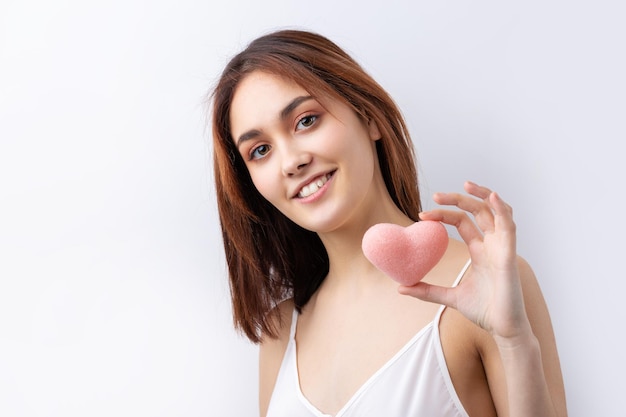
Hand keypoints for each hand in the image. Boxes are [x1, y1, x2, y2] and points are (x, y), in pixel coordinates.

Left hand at [398, 181, 532, 341]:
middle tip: (435, 195)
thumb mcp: (448, 297)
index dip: (444, 215)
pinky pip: (509, 226)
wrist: (502, 329)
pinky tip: (492, 197)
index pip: (462, 222)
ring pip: (497, 212)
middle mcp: (492, 245)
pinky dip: (502, 209)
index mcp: (480, 251)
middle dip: (458, 199)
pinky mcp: (509, 255)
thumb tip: (400, 287)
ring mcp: (502, 248)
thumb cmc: (483, 311)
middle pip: (477, 211)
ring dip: (483, 195)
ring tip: (466, 185)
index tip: (422, 215)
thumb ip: (427, 290)